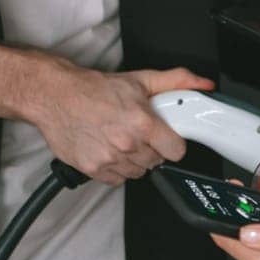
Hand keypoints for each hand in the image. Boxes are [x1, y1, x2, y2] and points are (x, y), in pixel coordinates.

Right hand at [20, 59, 213, 184]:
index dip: (174, 144)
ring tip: (122, 139)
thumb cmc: (94, 89)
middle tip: (139, 133)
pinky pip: (117, 180)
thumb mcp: (140, 80)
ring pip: (138, 172)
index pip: (176, 151)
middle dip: (152, 148)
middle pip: (156, 161)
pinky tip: (110, 150)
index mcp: (141, 122)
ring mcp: (109, 159)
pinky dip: (117, 169)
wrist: (56, 97)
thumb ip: (176, 81)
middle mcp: (126, 143)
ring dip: (135, 159)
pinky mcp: (93, 170)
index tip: (168, 138)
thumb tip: (203, 84)